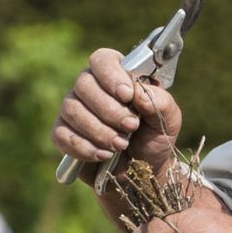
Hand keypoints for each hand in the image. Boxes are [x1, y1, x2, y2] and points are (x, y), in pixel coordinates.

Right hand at [55, 48, 184, 174]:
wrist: (142, 173)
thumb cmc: (154, 138)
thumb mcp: (168, 119)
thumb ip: (160, 102)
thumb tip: (137, 92)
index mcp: (116, 76)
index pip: (102, 59)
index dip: (111, 75)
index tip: (127, 95)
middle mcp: (90, 88)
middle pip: (84, 84)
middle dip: (109, 109)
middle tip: (130, 127)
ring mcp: (73, 110)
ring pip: (72, 109)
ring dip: (99, 130)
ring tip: (121, 145)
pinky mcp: (63, 134)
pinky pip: (62, 135)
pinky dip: (84, 147)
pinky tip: (103, 155)